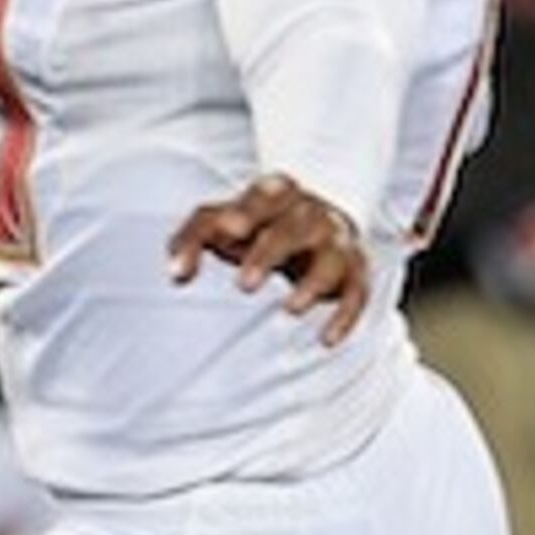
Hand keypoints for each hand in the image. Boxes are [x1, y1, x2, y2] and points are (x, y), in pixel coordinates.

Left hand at [167, 174, 367, 343]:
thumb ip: (190, 240)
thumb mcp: (219, 225)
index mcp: (276, 195)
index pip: (263, 196)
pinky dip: (345, 315)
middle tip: (245, 285)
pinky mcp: (355, 273)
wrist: (309, 231)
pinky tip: (326, 339)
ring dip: (314, 283)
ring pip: (332, 257)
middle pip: (296, 225)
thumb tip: (177, 274)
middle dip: (271, 252)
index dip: (248, 210)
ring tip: (290, 309)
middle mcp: (310, 214)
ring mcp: (335, 242)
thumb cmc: (253, 228)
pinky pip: (357, 294)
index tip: (229, 229)